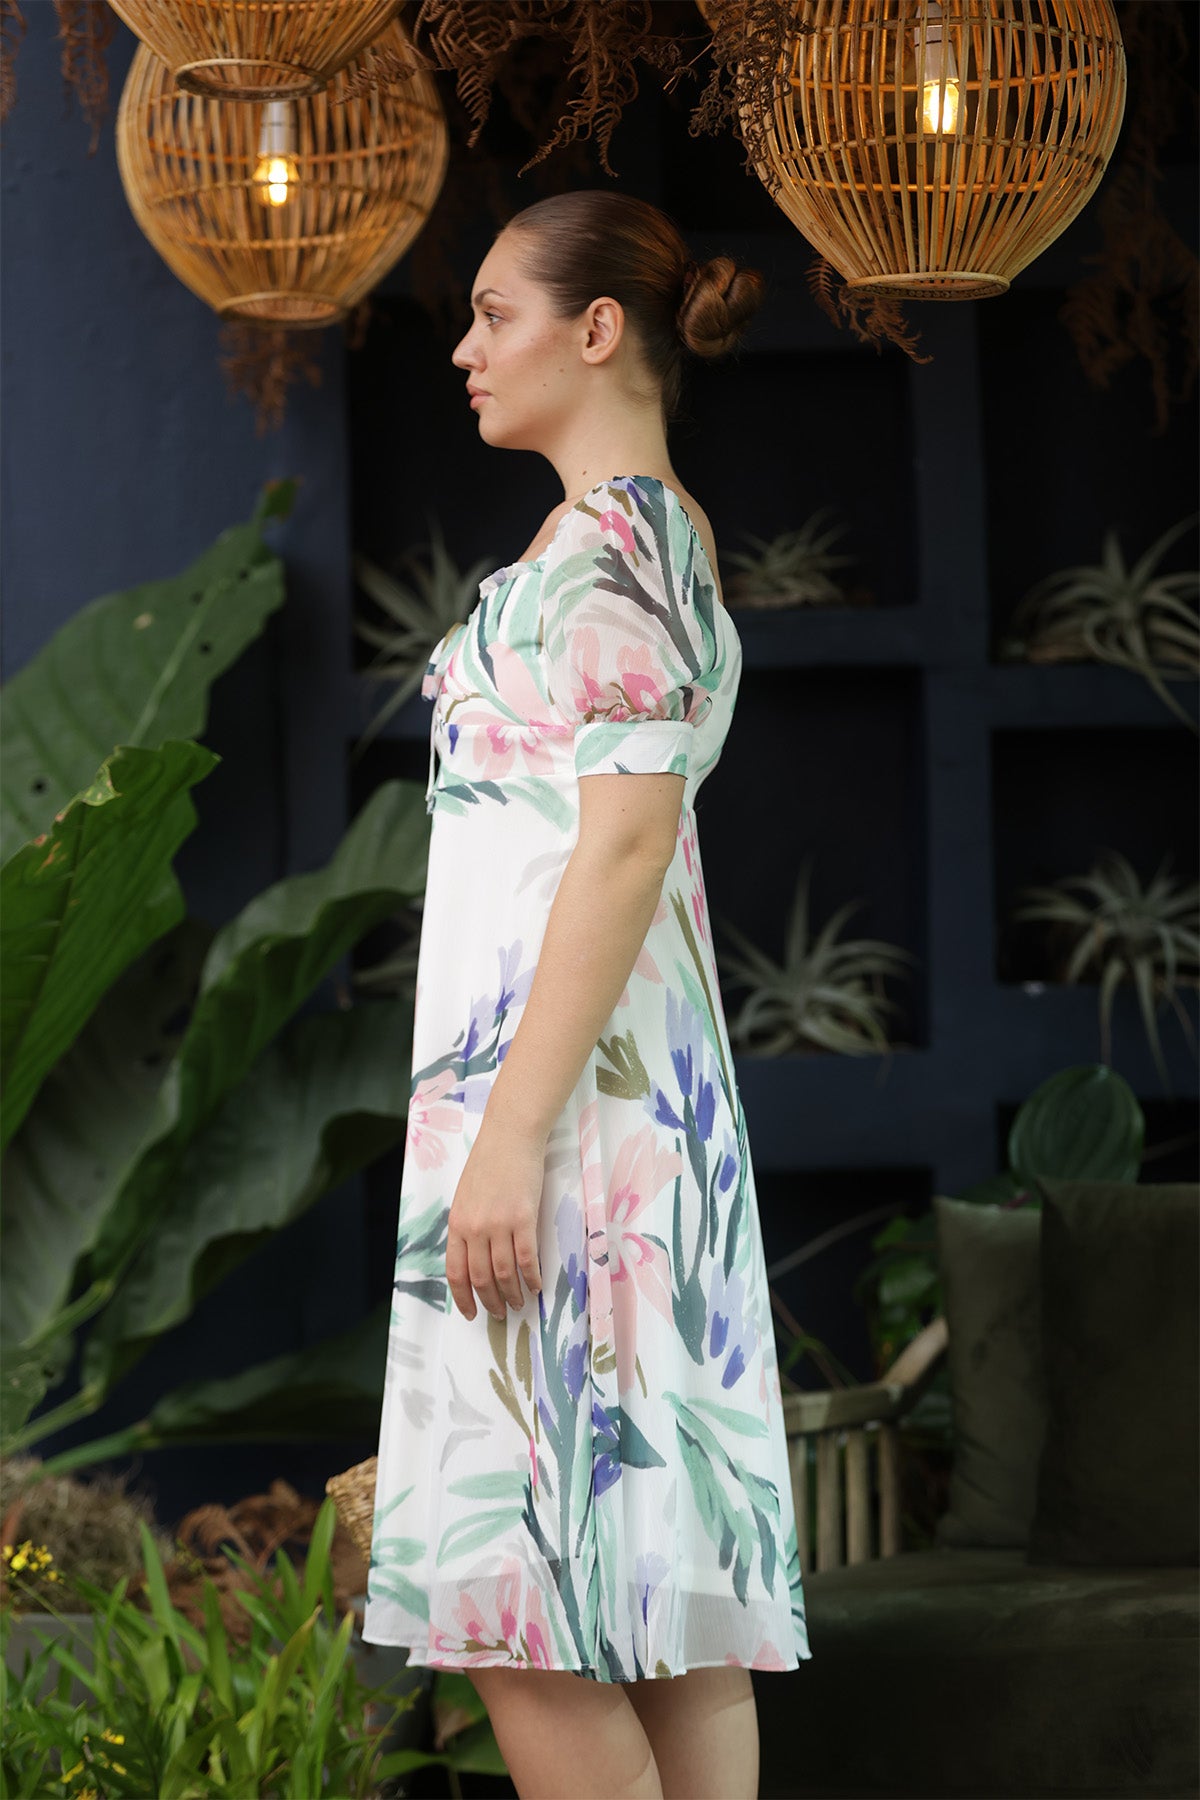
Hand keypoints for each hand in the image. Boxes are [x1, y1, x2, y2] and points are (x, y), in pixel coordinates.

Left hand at [446, 1115, 545, 1320]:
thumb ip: (467, 1226)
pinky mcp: (523, 1218)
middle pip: (481, 1278)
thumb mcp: (465, 1196)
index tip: (471, 1313)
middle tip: (501, 1313)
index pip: (455, 1272)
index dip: (463, 1298)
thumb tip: (474, 1257)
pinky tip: (537, 1286)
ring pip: (504, 1273)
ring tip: (520, 1303)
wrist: (510, 1136)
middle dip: (490, 1302)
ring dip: (513, 1294)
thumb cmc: (489, 1162)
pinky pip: (526, 1259)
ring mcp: (499, 1224)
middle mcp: (474, 1228)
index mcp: (457, 1223)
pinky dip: (532, 1277)